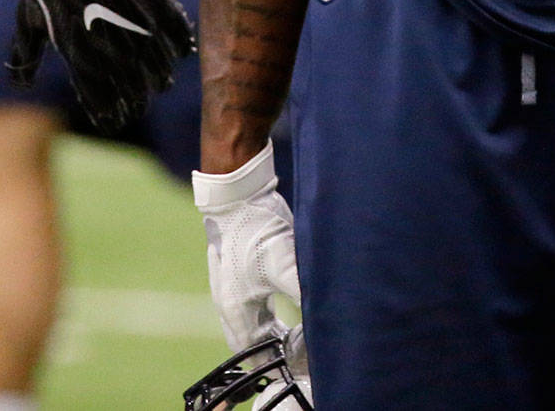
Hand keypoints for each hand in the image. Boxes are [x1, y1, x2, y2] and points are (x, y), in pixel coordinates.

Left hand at [8, 0, 194, 131]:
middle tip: (139, 107)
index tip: (113, 120)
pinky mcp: (154, 0)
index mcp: (80, 53)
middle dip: (137, 102)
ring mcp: (136, 22)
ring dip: (160, 78)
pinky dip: (180, 43)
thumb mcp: (28, 19)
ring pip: (157, 64)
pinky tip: (181, 53)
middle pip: (132, 88)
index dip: (108, 114)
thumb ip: (23, 55)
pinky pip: (175, 29)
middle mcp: (111, 44)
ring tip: (161, 84)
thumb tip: (20, 85)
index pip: (98, 98)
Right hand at [193, 143, 300, 352]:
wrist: (238, 195)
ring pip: (250, 324)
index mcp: (237, 310)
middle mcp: (228, 305)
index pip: (255, 352)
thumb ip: (303, 292)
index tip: (303, 357)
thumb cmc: (258, 230)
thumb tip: (325, 313)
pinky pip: (250, 306)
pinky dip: (266, 315)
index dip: (278, 359)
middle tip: (302, 349)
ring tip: (297, 333)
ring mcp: (229, 289)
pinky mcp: (235, 274)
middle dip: (274, 350)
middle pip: (250, 342)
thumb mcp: (286, 263)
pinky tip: (284, 308)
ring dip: (270, 332)